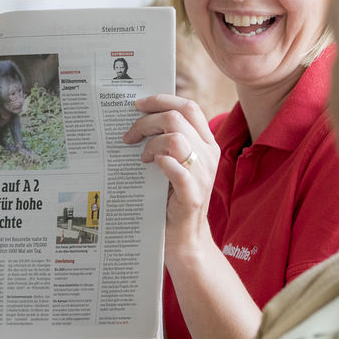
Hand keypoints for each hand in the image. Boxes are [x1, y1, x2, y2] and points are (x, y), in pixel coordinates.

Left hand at [123, 95, 219, 257]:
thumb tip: (138, 117)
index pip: (189, 107)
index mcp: (206, 144)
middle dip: (147, 121)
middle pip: (178, 118)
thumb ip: (167, 141)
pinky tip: (150, 166)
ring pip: (176, 140)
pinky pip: (178, 170)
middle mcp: (208, 156)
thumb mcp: (174, 164)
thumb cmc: (173, 198)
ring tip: (141, 158)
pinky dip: (162, 163)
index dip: (163, 100)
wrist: (184, 238)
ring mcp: (203, 176)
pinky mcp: (192, 196)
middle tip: (129, 135)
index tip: (139, 104)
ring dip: (151, 144)